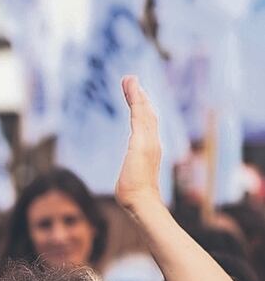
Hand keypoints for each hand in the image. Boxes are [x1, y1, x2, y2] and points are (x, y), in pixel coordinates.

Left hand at [116, 76, 163, 215]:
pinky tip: (132, 91)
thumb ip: (131, 169)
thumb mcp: (131, 175)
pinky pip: (139, 117)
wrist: (141, 202)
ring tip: (129, 79)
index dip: (141, 107)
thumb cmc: (135, 194)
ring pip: (143, 111)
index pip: (146, 123)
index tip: (136, 94)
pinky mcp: (141, 143)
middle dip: (139, 95)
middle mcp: (152, 141)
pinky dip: (136, 103)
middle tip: (130, 78)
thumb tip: (127, 176)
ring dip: (136, 94)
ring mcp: (148, 142)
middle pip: (146, 112)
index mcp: (149, 148)